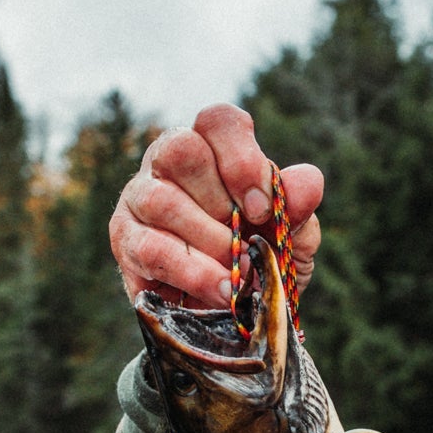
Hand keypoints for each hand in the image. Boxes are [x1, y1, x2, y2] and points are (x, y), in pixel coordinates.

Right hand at [109, 103, 324, 308]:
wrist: (236, 311)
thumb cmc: (260, 258)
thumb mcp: (292, 236)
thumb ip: (296, 208)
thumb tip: (308, 181)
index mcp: (212, 147)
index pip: (217, 121)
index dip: (241, 159)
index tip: (263, 208)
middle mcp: (167, 162)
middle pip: (179, 150)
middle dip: (220, 203)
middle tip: (245, 243)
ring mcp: (139, 197)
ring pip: (160, 200)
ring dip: (208, 242)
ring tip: (238, 275)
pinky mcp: (124, 239)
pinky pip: (148, 248)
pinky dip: (190, 272)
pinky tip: (220, 290)